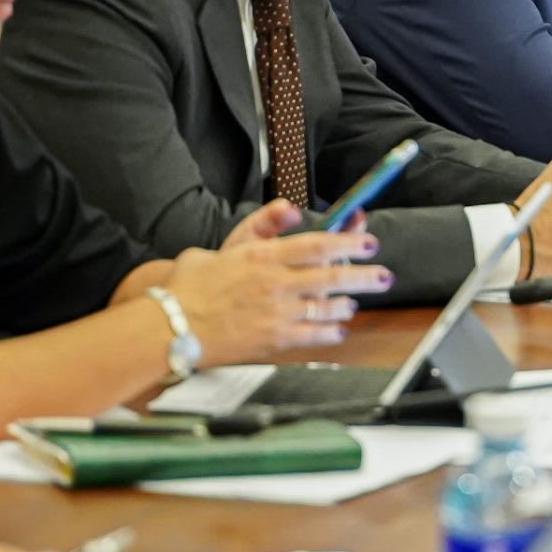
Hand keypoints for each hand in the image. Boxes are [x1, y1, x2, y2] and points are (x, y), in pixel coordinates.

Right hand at [165, 220, 389, 354]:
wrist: (168, 327)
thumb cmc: (189, 286)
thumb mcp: (223, 246)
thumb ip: (260, 225)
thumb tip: (288, 210)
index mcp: (264, 257)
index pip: (318, 245)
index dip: (349, 242)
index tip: (368, 241)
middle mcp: (276, 284)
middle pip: (333, 277)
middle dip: (364, 276)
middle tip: (383, 275)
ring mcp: (277, 314)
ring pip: (327, 308)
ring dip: (346, 305)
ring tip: (353, 302)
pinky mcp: (273, 341)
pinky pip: (313, 336)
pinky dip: (330, 332)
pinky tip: (337, 329)